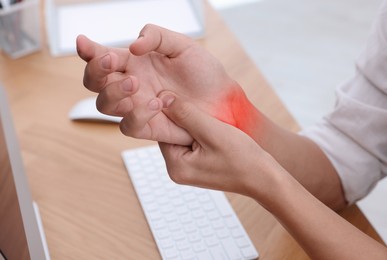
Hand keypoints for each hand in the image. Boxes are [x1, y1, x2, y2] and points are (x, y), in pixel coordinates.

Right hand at [77, 24, 243, 144]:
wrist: (222, 100)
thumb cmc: (203, 72)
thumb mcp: (183, 46)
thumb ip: (157, 37)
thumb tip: (133, 45)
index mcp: (134, 63)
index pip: (102, 56)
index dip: (88, 51)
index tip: (84, 43)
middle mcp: (131, 85)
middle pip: (94, 82)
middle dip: (96, 71)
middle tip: (112, 61)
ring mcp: (136, 107)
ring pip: (104, 105)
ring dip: (113, 92)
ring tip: (135, 82)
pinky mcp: (147, 127)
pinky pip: (128, 125)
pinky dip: (137, 113)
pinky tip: (156, 103)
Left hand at [157, 91, 277, 197]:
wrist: (265, 179)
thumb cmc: (242, 158)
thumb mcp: (211, 131)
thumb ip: (186, 114)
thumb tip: (163, 98)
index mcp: (176, 166)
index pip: (163, 131)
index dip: (173, 112)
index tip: (184, 98)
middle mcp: (177, 171)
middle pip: (173, 134)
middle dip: (185, 119)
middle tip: (200, 107)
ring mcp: (189, 170)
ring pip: (184, 137)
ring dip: (195, 125)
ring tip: (210, 119)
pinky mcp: (199, 167)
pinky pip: (194, 144)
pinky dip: (202, 134)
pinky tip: (214, 128)